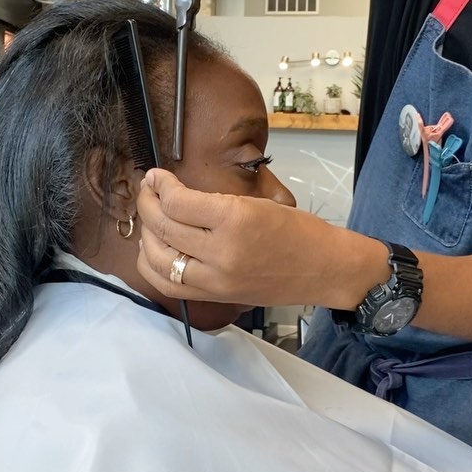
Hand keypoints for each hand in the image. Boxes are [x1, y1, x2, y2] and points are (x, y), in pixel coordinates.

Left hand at [137, 169, 384, 308]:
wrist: (325, 269)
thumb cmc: (299, 231)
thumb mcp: (259, 202)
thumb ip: (214, 201)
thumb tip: (174, 193)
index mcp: (235, 218)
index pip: (177, 202)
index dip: (159, 185)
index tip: (155, 176)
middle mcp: (221, 251)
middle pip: (163, 226)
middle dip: (147, 203)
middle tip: (147, 190)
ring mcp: (215, 279)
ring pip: (157, 258)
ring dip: (146, 234)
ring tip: (151, 218)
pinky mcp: (215, 296)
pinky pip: (168, 284)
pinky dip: (152, 265)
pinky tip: (154, 248)